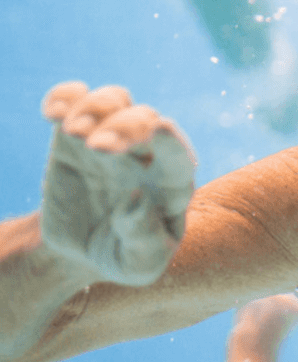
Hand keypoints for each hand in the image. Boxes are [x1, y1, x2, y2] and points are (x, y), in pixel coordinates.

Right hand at [40, 82, 196, 286]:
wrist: (83, 251)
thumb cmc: (125, 257)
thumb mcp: (140, 264)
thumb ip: (144, 239)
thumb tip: (138, 200)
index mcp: (172, 185)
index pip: (179, 156)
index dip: (172, 142)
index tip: (160, 130)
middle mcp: (147, 155)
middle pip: (145, 119)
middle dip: (125, 127)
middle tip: (99, 150)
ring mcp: (111, 140)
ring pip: (114, 100)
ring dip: (96, 108)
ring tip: (74, 133)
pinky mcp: (75, 136)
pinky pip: (74, 100)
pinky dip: (64, 97)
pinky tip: (53, 115)